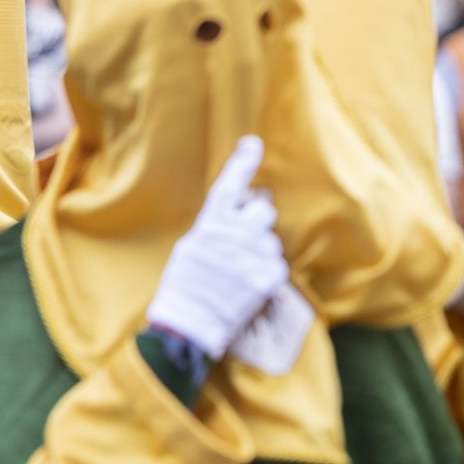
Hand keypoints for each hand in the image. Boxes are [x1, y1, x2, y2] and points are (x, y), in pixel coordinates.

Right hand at [145, 136, 288, 359]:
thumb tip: (246, 210)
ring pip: (271, 240)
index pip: (229, 186)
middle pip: (265, 211)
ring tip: (239, 270)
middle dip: (258, 220)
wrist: (191, 320)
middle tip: (244, 239)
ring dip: (261, 251)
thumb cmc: (187, 283)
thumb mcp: (193, 245)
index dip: (242, 163)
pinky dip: (265, 272)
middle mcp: (234, 234)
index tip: (253, 144)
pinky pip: (276, 264)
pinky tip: (247, 285)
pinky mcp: (270, 276)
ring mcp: (254, 255)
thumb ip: (220, 227)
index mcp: (211, 224)